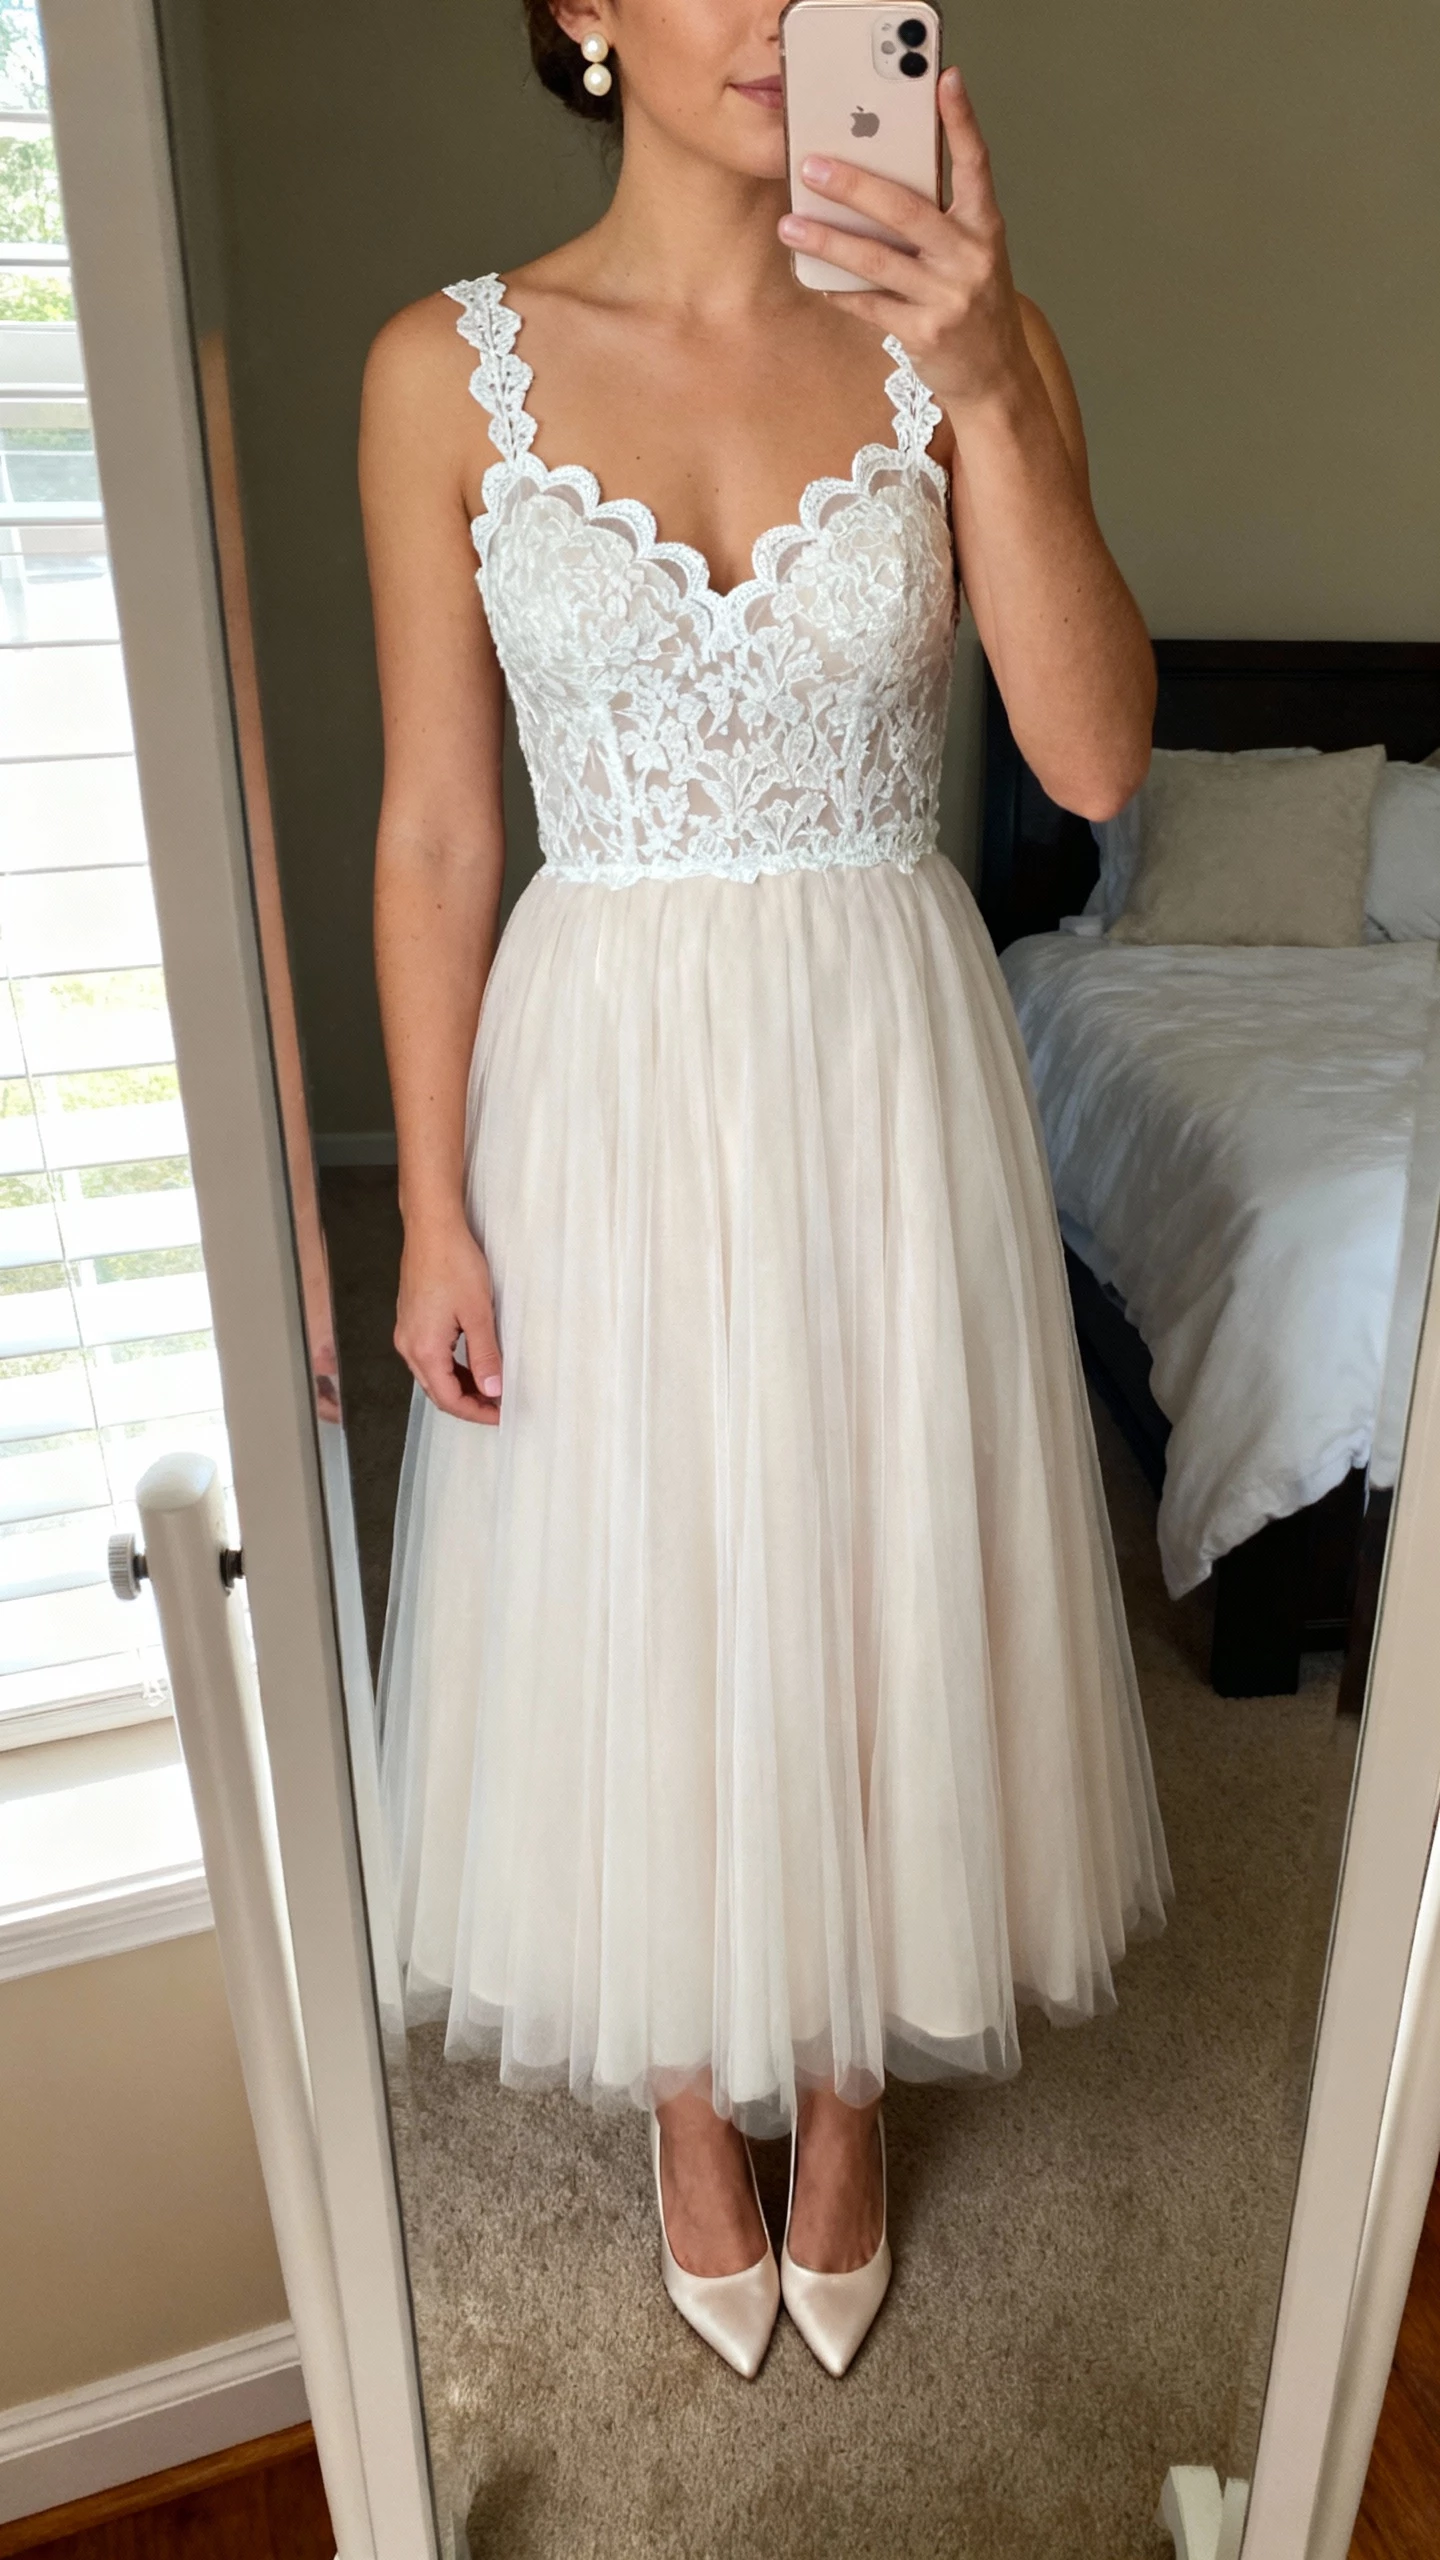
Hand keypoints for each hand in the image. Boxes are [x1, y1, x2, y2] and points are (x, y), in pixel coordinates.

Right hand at [394, 1214, 503, 1424]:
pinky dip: (451, 1368)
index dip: (475, 1412)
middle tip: (498, 1406)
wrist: (432, 1229)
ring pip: (433, 1375)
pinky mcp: (411, 1321)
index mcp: (424, 1349)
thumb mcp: (478, 1314)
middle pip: (437, 1391)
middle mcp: (409, 1345)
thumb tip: (492, 1389)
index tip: (499, 1415)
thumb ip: (485, 1355)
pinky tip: (471, 1363)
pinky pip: (429, 1357)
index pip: (448, 1398)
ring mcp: (407, 1333)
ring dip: (460, 1386)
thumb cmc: (453, 1263)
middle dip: (468, 1404)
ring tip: (489, 1387)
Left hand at [777, 66, 1029, 416]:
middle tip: (812, 167)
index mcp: (985, 226)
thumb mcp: (971, 252)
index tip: (943, 80)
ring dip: (828, 241)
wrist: (994, 375)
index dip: (962, 120)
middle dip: (853, 185)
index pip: (975, 164)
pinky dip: (840, 290)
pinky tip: (816, 277)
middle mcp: (970, 257)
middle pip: (905, 210)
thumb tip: (874, 182)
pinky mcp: (925, 333)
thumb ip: (937, 218)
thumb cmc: (974, 303)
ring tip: (792, 226)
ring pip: (877, 260)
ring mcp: (948, 297)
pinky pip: (870, 305)